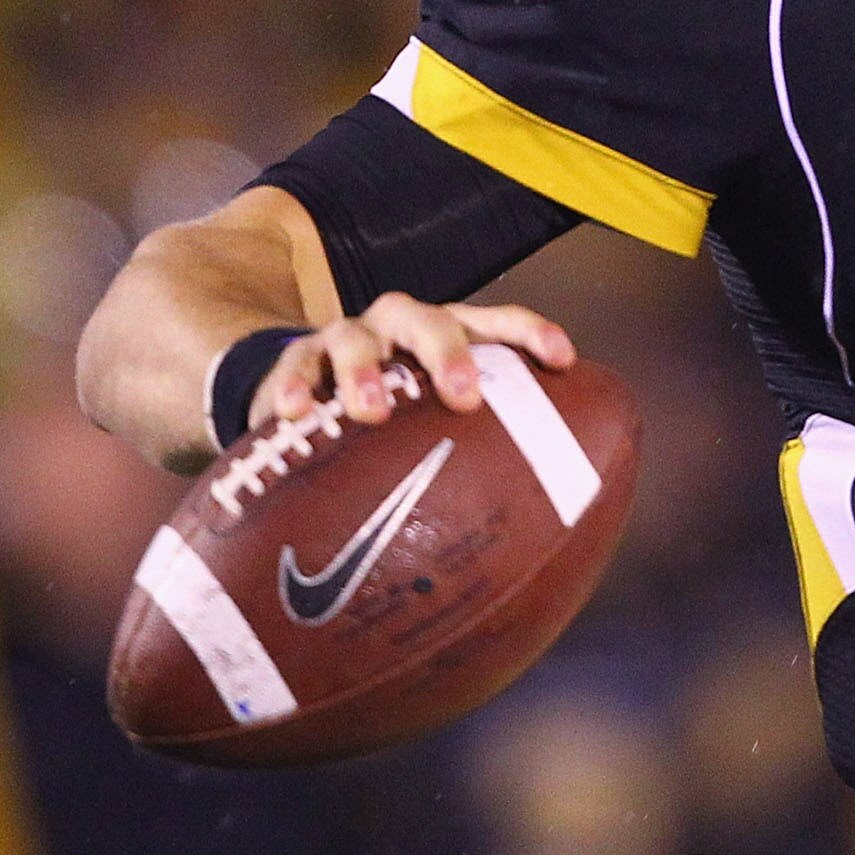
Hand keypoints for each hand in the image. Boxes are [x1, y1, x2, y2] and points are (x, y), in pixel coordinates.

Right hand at [251, 294, 575, 433]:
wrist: (312, 391)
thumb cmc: (399, 415)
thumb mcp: (436, 420)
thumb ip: (479, 451)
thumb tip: (541, 532)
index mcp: (450, 333)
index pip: (499, 322)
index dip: (531, 334)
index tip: (562, 360)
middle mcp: (403, 326)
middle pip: (431, 322)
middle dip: (449, 353)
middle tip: (463, 395)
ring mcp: (350, 336)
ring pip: (357, 338)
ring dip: (365, 369)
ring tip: (371, 410)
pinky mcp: (298, 357)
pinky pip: (293, 364)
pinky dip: (294, 386)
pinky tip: (293, 415)